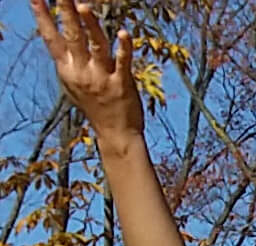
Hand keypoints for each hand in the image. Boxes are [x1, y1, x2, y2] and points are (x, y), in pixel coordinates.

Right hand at [31, 1, 144, 145]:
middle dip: (66, 12)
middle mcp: (82, 71)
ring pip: (96, 46)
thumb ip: (66, 60)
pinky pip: (123, 62)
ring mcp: (102, 77)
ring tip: (84, 6)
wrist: (116, 134)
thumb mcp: (72, 84)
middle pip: (73, 36)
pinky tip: (123, 33)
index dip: (43, 17)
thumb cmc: (94, 106)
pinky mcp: (122, 84)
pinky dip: (124, 48)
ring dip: (90, 25)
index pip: (52, 38)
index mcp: (68, 69)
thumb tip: (52, 35)